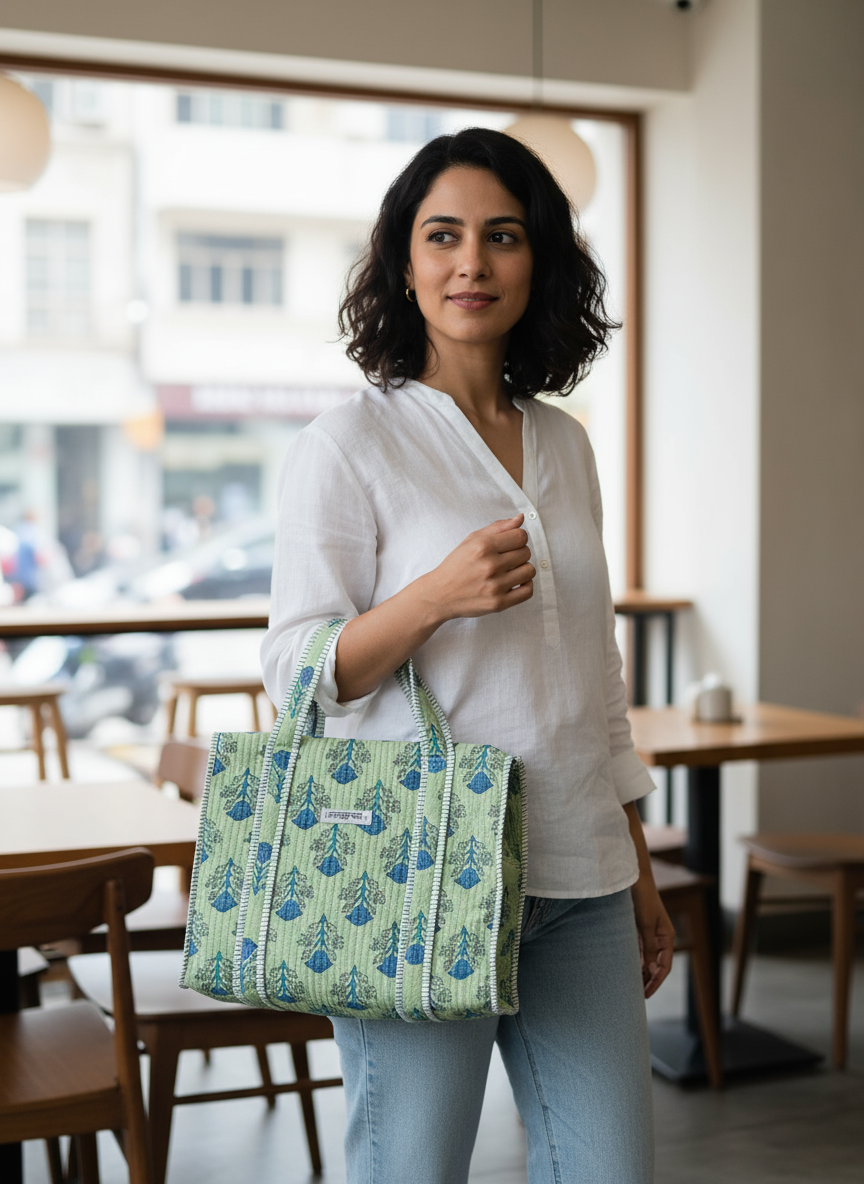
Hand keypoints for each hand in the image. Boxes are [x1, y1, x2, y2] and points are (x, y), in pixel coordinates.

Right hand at [419, 514, 534, 622]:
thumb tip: (521, 518)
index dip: (518, 538)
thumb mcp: (471, 540)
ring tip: (510, 571)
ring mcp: (495, 586)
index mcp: (483, 546)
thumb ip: (498, 528)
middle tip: (505, 559)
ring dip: (523, 569)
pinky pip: (528, 591)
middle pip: (526, 552)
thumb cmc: (456, 565)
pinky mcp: (499, 603)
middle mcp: (490, 566)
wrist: (439, 594)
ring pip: (529, 571)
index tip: (510, 544)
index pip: (521, 536)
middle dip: (519, 553)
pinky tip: (515, 583)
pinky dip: (525, 585)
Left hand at [631, 878, 674, 998]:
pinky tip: (628, 970)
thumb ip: (649, 948)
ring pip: (647, 959)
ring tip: (631, 987)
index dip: (656, 982)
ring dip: (641, 972)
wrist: (634, 879)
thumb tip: (653, 970)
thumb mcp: (645, 925)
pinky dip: (636, 961)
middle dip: (648, 980)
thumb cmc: (643, 900)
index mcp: (667, 937)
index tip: (646, 995)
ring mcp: (650, 934)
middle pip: (656, 965)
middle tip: (636, 996)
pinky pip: (639, 950)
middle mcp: (660, 938)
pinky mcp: (639, 929)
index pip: (664, 967)